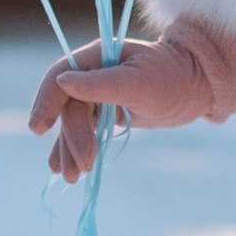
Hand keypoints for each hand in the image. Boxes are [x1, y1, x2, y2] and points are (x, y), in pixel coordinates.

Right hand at [28, 19, 235, 182]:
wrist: (196, 87)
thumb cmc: (172, 78)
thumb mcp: (138, 82)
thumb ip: (100, 84)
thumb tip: (62, 82)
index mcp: (96, 57)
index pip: (59, 77)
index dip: (46, 101)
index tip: (39, 129)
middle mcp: (92, 73)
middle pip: (68, 108)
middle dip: (72, 138)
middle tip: (81, 168)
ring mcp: (97, 93)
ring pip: (72, 123)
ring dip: (68, 150)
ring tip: (71, 178)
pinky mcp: (105, 111)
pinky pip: (82, 130)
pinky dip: (71, 148)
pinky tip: (60, 167)